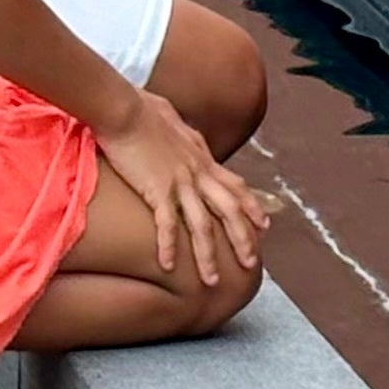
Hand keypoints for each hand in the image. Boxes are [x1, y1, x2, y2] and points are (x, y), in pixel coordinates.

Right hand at [96, 90, 269, 282]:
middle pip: (229, 211)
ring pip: (202, 225)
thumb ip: (185, 135)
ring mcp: (179, 181)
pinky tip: (168, 266)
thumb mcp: (174, 122)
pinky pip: (167, 224)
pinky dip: (169, 246)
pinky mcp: (156, 189)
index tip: (264, 225)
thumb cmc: (142, 109)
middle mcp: (197, 171)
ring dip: (208, 255)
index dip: (251, 206)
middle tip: (252, 265)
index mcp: (202, 157)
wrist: (124, 107)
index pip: (235, 185)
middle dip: (242, 239)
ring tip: (213, 281)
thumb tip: (185, 136)